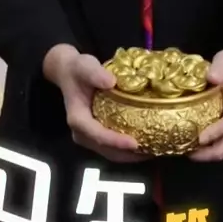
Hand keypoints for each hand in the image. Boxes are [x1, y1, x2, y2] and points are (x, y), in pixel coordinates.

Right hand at [43, 45, 144, 162]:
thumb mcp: (84, 66)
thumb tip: (111, 82)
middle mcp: (81, 133)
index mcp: (77, 119)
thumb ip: (95, 73)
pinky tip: (146, 144)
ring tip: (153, 151)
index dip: (115, 141)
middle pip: (105, 150)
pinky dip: (128, 150)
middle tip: (152, 151)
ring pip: (110, 153)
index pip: (96, 134)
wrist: (68, 73)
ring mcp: (89, 136)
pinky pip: (113, 148)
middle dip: (128, 154)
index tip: (134, 143)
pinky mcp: (96, 136)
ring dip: (130, 155)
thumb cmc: (77, 70)